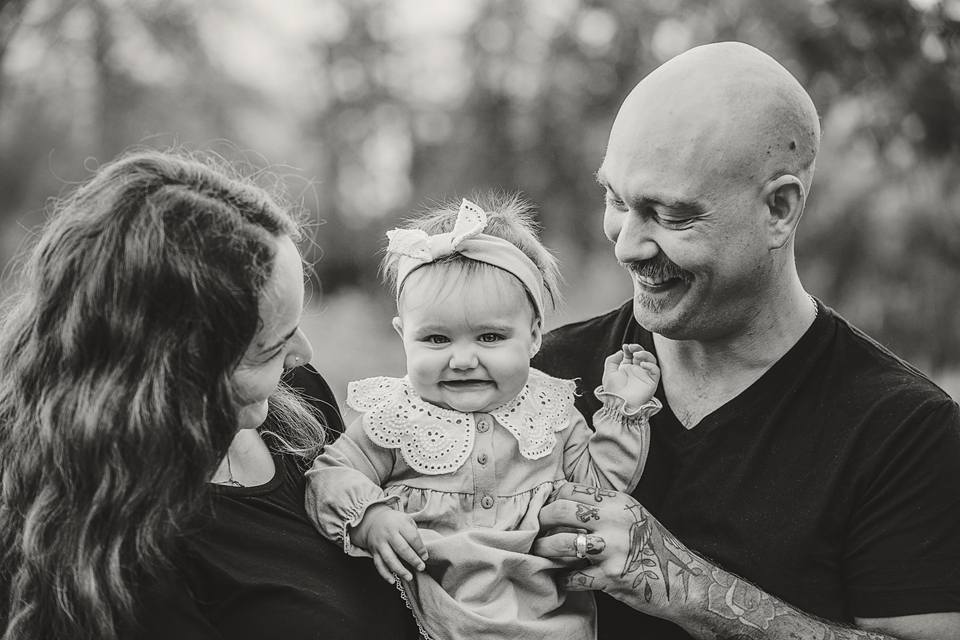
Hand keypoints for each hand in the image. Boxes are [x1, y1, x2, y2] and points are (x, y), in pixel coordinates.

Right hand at [350, 504, 427, 582]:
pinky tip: (392, 580)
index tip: (425, 557)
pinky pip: (378, 565)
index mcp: (399, 524)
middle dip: (413, 560)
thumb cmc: (395, 522)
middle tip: (421, 567)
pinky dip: (385, 574)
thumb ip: (414, 533)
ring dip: (400, 570)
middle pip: (402, 548)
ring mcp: (380, 544)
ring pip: (389, 559)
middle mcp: (389, 534)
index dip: (420, 548)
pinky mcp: (374, 552)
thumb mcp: (406, 520)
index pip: (412, 537)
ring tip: (409, 577)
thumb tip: (422, 552)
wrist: (373, 520)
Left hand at [532, 483, 704, 614]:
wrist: (683, 580)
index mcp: (618, 502)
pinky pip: (574, 577)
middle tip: (534, 530)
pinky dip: (564, 579)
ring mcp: (613, 549)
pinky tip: (564, 578)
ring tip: (540, 553)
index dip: (551, 499)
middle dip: (541, 520)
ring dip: (545, 550)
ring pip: (562, 543)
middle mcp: (615, 520)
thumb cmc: (651, 546)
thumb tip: (563, 499)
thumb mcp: (631, 515)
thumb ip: (602, 506)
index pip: (571, 490)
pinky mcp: (612, 577)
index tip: (544, 509)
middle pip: (561, 511)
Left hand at [602, 344, 659, 411]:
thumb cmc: (613, 391)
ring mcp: (644, 376)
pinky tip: (642, 365)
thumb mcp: (609, 373)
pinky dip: (651, 365)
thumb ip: (612, 360)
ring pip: (651, 360)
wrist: (618, 403)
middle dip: (638, 348)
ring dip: (645, 354)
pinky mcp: (651, 382)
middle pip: (642, 355)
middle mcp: (636, 371)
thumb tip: (621, 351)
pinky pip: (656, 371)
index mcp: (626, 368)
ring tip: (637, 354)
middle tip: (632, 347)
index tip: (625, 346)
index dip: (630, 348)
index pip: (631, 354)